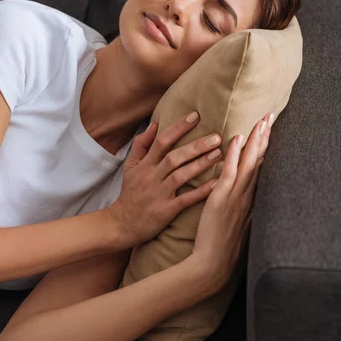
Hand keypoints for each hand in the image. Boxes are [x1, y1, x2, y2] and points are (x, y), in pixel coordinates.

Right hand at [107, 112, 221, 248]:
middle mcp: (152, 177)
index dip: (178, 127)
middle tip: (216, 137)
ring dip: (200, 165)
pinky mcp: (165, 211)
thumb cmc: (130, 192)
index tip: (195, 116)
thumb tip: (155, 124)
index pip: (161, 141)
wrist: (122, 223)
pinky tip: (217, 184)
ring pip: (180, 176)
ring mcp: (159, 194)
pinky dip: (201, 192)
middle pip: (174, 157)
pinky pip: (185, 200)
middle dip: (196, 146)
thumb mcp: (130, 166)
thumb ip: (142, 144)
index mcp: (145, 165)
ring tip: (219, 154)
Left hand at [190, 113, 272, 294]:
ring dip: (257, 141)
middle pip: (261, 161)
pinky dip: (236, 155)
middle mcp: (248, 196)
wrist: (213, 265)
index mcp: (251, 200)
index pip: (261, 167)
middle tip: (271, 115)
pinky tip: (238, 139)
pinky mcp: (222, 200)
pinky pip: (231, 173)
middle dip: (266, 137)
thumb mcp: (236, 222)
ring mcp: (237, 198)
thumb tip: (244, 191)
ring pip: (251, 163)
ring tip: (262, 121)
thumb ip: (241, 204)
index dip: (266, 147)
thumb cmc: (221, 245)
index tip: (270, 128)